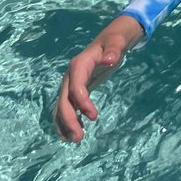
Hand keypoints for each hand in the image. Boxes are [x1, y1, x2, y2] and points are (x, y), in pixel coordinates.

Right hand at [53, 15, 142, 142]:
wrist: (111, 39)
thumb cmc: (115, 40)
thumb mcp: (117, 42)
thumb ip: (114, 49)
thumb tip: (110, 59)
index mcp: (79, 64)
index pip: (75, 87)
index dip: (82, 102)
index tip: (94, 116)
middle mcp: (71, 75)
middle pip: (65, 100)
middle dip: (69, 119)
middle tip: (78, 138)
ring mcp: (71, 83)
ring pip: (62, 106)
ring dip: (65, 123)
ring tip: (74, 140)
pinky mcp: (76, 90)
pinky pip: (68, 107)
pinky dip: (67, 120)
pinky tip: (70, 134)